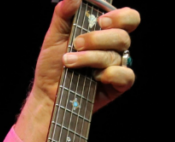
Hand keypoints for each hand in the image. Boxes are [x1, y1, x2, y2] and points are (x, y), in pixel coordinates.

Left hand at [16, 0, 140, 141]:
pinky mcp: (117, 85)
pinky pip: (126, 76)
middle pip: (123, 36)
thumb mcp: (54, 36)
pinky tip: (94, 77)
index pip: (127, 18)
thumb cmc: (53, 65)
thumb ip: (64, 14)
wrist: (47, 93)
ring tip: (70, 62)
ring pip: (116, 56)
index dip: (120, 16)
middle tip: (77, 43)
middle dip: (98, 39)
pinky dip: (110, 74)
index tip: (100, 21)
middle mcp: (114, 47)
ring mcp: (116, 66)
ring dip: (91, 58)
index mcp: (104, 31)